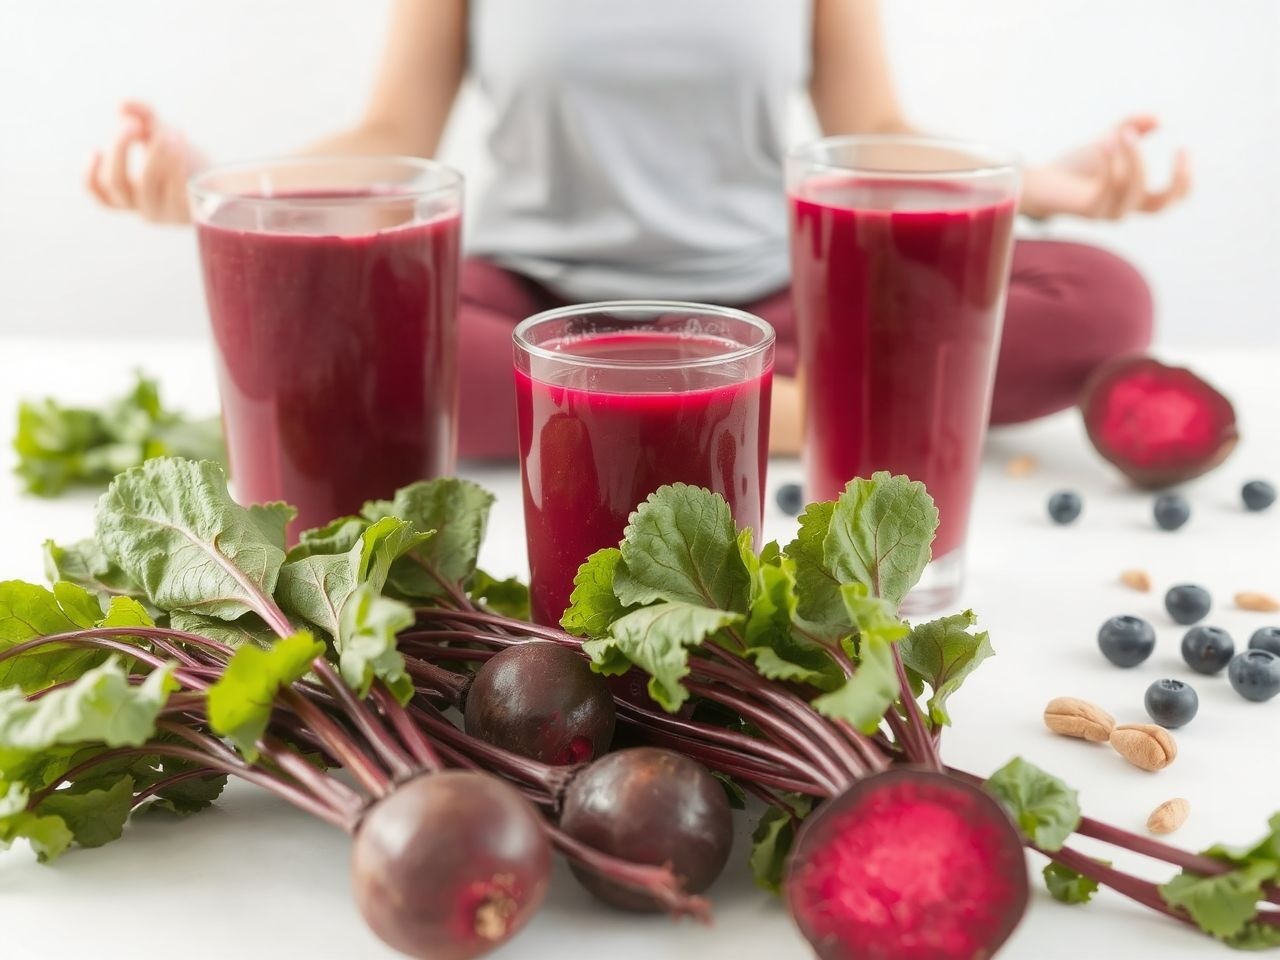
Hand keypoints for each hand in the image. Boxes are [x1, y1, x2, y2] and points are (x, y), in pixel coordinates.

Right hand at [86, 101, 204, 223]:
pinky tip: (180, 139)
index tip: (94, 149)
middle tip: (133, 123)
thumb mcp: (161, 133)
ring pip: (148, 185)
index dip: (90, 175)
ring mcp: (168, 213)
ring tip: (170, 130)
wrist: (228, 179)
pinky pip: (176, 189)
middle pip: (117, 184)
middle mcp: (146, 208)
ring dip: (155, 154)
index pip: (101, 195)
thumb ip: (143, 117)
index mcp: (132, 196)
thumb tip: (124, 105)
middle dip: (120, 149)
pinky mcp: (191, 213)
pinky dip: (176, 163)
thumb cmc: (187, 158)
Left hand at [1020, 115, 1191, 220]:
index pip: (1169, 201)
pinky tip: (1104, 142)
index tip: (1184, 150)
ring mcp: (1104, 211)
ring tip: (1122, 133)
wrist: (1037, 180)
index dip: (1184, 182)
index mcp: (1133, 196)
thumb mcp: (1110, 141)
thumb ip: (1132, 128)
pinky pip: (1106, 190)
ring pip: (1132, 192)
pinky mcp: (1085, 208)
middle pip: (1159, 207)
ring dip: (1133, 160)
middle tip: (1180, 150)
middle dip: (1174, 181)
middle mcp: (1122, 208)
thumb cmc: (1074, 166)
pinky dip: (1109, 165)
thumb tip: (1157, 119)